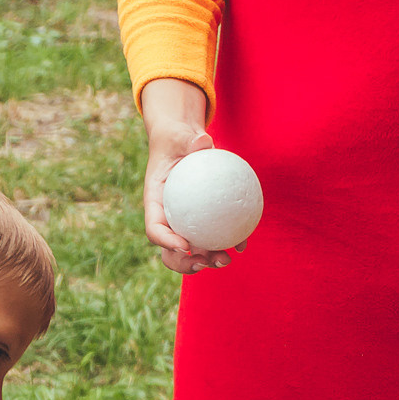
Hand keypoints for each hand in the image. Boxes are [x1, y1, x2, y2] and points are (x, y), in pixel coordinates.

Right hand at [140, 78, 236, 275]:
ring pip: (193, 249)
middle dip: (186, 264)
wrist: (184, 144)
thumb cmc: (178, 139)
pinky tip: (243, 245)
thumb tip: (203, 142)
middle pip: (170, 250)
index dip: (166, 242)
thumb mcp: (179, 136)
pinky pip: (214, 235)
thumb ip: (189, 140)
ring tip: (226, 259)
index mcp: (155, 203)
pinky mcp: (202, 220)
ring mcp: (185, 222)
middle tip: (205, 262)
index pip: (155, 228)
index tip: (185, 247)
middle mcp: (168, 218)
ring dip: (209, 260)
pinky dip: (227, 242)